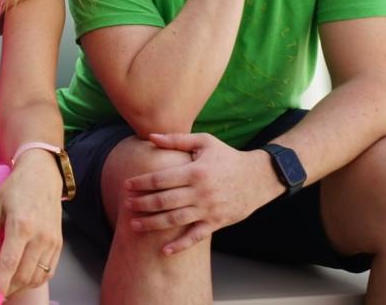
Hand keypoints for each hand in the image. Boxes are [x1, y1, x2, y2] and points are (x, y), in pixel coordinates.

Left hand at [0, 151, 62, 301]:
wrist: (43, 175)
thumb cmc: (16, 188)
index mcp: (21, 226)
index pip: (10, 264)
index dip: (0, 285)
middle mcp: (40, 236)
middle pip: (23, 276)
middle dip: (6, 291)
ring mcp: (52, 242)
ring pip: (36, 278)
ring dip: (19, 288)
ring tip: (3, 288)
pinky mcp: (59, 244)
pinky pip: (48, 272)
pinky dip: (33, 280)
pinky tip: (20, 278)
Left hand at [124, 132, 281, 254]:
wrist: (259, 177)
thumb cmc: (228, 157)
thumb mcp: (205, 142)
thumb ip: (177, 140)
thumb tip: (151, 136)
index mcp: (195, 171)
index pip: (161, 179)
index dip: (141, 183)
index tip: (127, 186)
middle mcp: (200, 192)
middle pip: (164, 201)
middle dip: (142, 203)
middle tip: (126, 205)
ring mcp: (208, 209)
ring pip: (175, 220)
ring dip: (152, 223)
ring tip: (134, 225)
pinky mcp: (216, 222)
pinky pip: (195, 237)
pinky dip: (180, 245)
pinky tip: (164, 250)